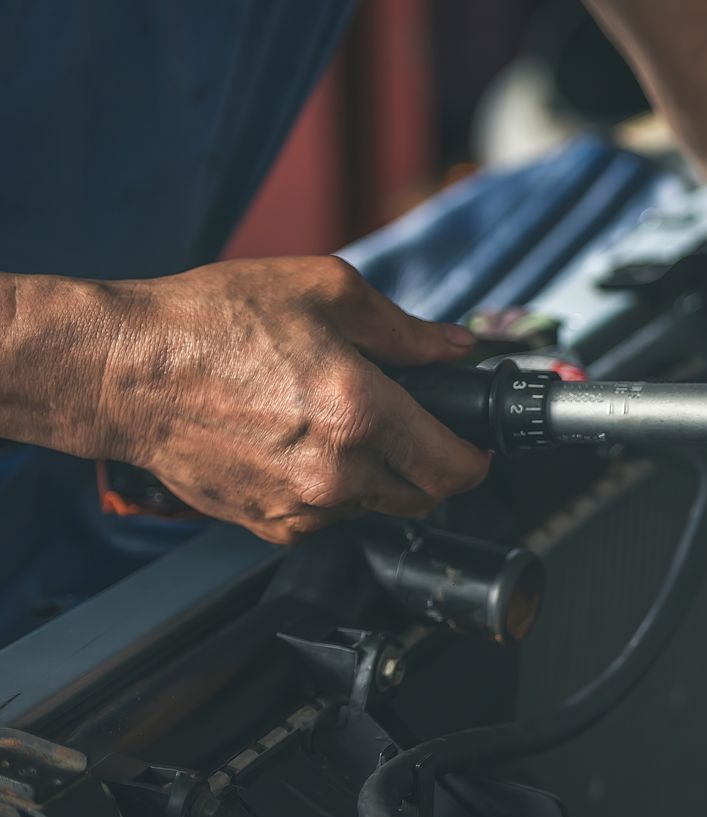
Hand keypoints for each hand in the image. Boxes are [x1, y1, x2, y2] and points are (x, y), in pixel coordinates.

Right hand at [95, 257, 489, 542]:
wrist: (122, 369)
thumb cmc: (210, 323)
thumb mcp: (324, 292)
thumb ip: (404, 329)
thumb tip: (455, 347)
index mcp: (362, 415)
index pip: (456, 471)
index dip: (475, 458)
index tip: (472, 443)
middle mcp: (336, 473)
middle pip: (423, 497)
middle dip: (428, 464)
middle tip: (408, 425)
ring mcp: (299, 507)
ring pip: (373, 508)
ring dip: (375, 476)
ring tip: (336, 424)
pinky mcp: (265, 524)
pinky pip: (324, 517)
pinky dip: (329, 491)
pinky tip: (298, 445)